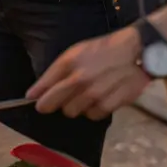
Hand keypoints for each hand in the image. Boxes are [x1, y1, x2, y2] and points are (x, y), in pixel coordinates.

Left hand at [27, 28, 149, 119]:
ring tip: (85, 94)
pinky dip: (93, 110)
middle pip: (55, 104)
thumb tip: (35, 93)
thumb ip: (55, 72)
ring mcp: (95, 93)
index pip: (44, 87)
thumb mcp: (75, 52)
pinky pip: (92, 116)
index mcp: (68, 62)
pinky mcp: (110, 104)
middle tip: (62, 97)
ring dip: (75, 106)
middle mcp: (79, 79)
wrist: (134, 51)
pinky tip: (99, 98)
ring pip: (72, 112)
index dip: (36, 97)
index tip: (32, 100)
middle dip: (54, 103)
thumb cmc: (101, 50)